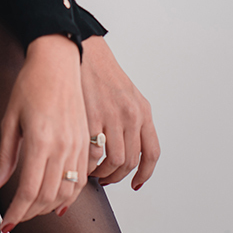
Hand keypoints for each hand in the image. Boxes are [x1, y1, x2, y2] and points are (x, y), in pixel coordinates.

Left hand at [0, 33, 88, 229]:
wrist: (58, 62)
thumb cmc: (30, 85)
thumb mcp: (10, 118)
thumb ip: (5, 156)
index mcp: (41, 141)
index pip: (29, 192)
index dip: (17, 213)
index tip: (6, 223)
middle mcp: (63, 147)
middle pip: (48, 198)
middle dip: (30, 214)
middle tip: (14, 219)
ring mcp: (78, 146)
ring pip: (67, 193)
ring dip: (49, 208)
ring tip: (31, 211)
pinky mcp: (86, 143)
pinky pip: (82, 180)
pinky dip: (70, 196)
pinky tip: (57, 202)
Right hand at [81, 36, 159, 189]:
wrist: (81, 49)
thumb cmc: (101, 72)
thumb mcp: (127, 94)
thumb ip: (133, 120)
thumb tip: (130, 149)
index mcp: (142, 111)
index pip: (151, 153)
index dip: (144, 173)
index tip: (135, 183)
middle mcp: (132, 115)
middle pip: (130, 161)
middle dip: (117, 176)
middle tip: (106, 178)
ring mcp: (112, 116)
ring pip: (114, 162)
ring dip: (103, 173)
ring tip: (92, 172)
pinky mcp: (92, 115)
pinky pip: (94, 153)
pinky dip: (88, 164)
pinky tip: (81, 161)